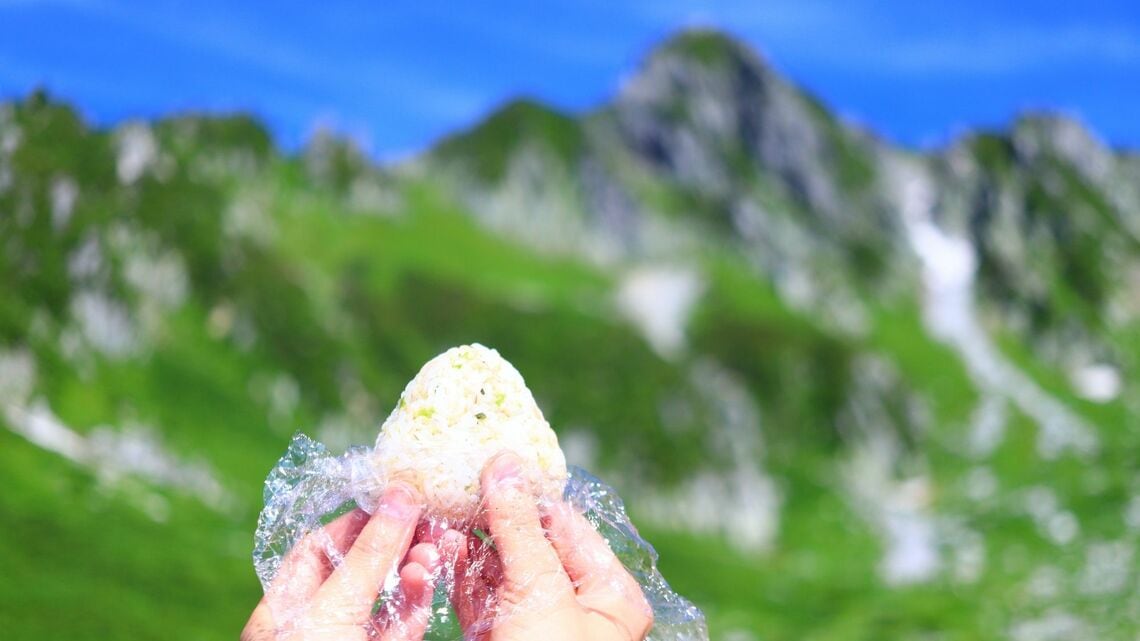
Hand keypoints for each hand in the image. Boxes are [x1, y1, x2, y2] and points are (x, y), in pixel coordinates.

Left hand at [242, 484, 438, 640]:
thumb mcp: (335, 606)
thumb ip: (370, 554)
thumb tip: (401, 495)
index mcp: (285, 606)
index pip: (321, 547)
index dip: (358, 520)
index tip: (395, 500)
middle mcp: (318, 621)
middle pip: (362, 568)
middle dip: (396, 542)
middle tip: (428, 520)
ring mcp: (352, 639)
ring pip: (388, 596)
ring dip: (413, 568)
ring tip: (430, 551)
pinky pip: (404, 623)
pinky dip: (418, 600)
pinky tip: (426, 577)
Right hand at [444, 452, 653, 640]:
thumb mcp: (540, 592)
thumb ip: (519, 527)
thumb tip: (505, 463)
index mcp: (609, 593)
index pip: (565, 524)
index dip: (527, 491)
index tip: (488, 459)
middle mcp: (575, 606)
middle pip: (530, 543)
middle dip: (490, 515)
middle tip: (452, 481)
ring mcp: (535, 626)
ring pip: (498, 569)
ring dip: (467, 542)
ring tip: (436, 508)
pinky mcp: (500, 639)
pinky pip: (479, 598)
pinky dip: (456, 574)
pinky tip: (433, 547)